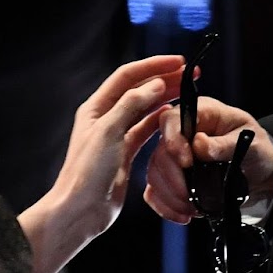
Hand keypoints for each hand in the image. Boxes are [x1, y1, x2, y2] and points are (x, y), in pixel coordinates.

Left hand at [51, 55, 185, 238]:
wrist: (81, 210)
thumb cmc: (88, 173)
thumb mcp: (109, 132)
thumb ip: (132, 105)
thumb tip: (156, 84)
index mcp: (96, 107)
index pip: (128, 76)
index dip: (153, 66)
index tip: (178, 62)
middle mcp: (105, 118)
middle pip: (138, 90)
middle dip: (164, 79)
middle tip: (191, 74)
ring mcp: (116, 136)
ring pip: (145, 109)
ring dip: (165, 98)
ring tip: (188, 91)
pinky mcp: (125, 154)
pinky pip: (146, 130)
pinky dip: (161, 121)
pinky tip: (175, 116)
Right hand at [143, 94, 272, 223]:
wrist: (258, 170)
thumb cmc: (256, 148)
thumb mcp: (253, 144)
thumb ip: (226, 144)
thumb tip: (199, 144)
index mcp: (201, 114)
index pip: (171, 120)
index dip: (173, 142)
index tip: (187, 163)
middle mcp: (181, 133)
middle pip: (159, 152)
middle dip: (172, 179)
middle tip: (189, 197)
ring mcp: (173, 155)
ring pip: (154, 173)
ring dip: (170, 196)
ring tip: (191, 209)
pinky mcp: (171, 176)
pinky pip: (155, 190)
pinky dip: (165, 206)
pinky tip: (182, 215)